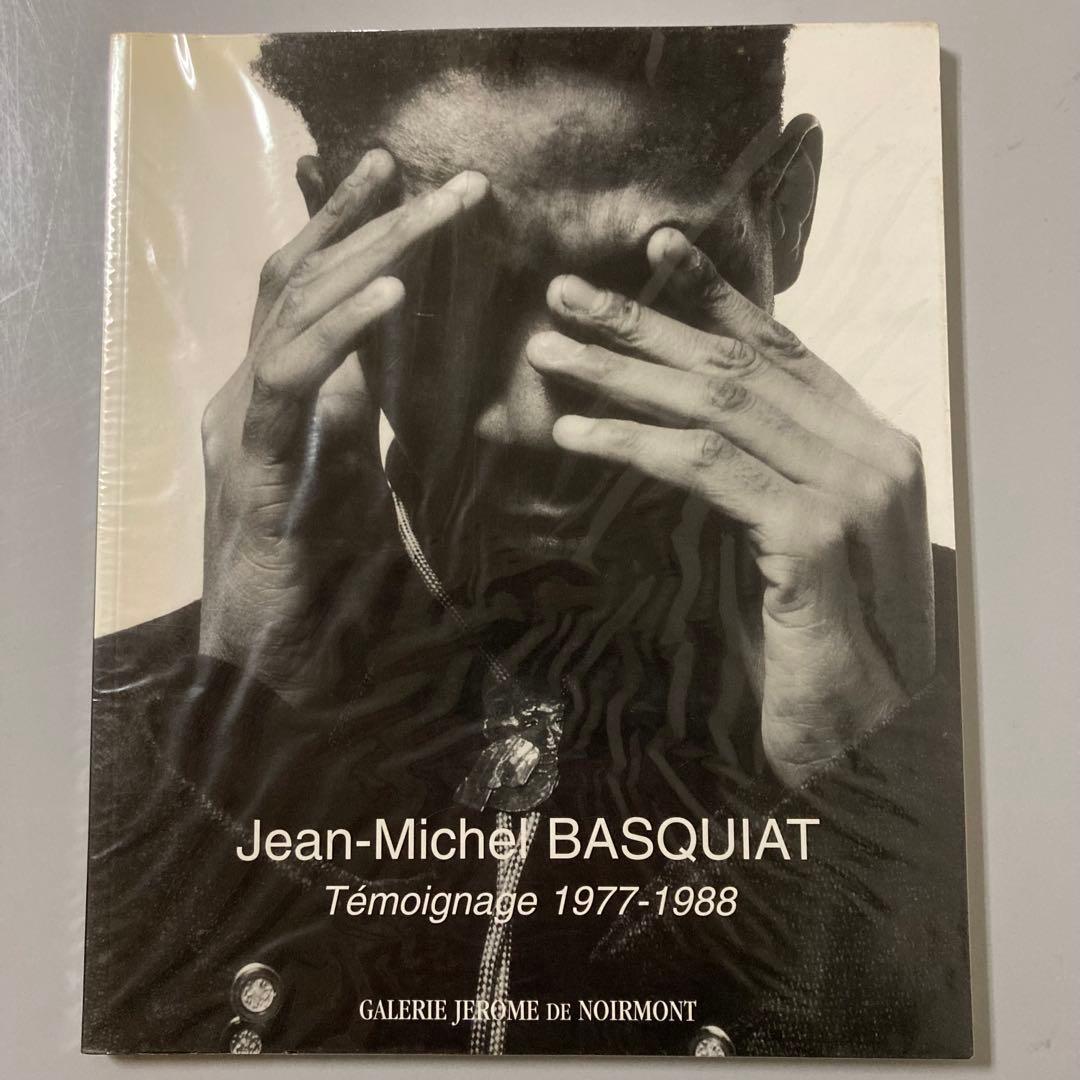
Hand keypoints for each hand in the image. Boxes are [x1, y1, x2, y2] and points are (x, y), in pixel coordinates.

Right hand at [198, 150, 488, 699]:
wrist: (269, 673)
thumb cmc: (318, 591)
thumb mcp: (354, 494)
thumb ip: (357, 434)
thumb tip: (375, 383)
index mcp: (274, 403)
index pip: (304, 293)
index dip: (346, 231)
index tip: (401, 182)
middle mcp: (248, 397)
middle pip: (304, 281)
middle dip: (377, 222)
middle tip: (448, 180)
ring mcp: (244, 425)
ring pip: (299, 310)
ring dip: (372, 251)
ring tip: (437, 209)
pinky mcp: (256, 464)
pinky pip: (294, 380)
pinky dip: (342, 329)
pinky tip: (391, 292)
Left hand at [526, 228, 934, 786]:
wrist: (849, 732)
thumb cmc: (805, 639)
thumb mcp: (780, 535)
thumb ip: (753, 468)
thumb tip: (675, 413)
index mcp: (867, 440)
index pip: (781, 350)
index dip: (714, 298)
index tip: (652, 251)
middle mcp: (871, 450)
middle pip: (736, 367)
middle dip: (642, 326)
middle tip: (564, 298)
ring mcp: (850, 489)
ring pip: (716, 405)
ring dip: (621, 375)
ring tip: (548, 356)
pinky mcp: (812, 533)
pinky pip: (705, 466)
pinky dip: (635, 442)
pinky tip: (576, 431)